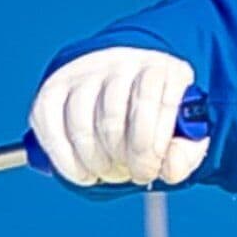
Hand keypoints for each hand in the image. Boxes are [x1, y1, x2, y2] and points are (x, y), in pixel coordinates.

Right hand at [28, 47, 209, 187]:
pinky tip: (83, 173)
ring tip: (108, 172)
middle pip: (112, 116)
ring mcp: (83, 74)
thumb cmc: (156, 119)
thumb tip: (170, 169)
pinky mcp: (54, 90)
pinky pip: (51, 125)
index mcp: (161, 69)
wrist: (122, 89)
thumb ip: (186, 154)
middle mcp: (120, 63)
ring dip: (95, 161)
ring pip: (80, 122)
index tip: (150, 170)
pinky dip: (65, 158)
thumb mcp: (184, 133)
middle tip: (130, 174)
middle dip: (123, 158)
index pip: (151, 102)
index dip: (150, 147)